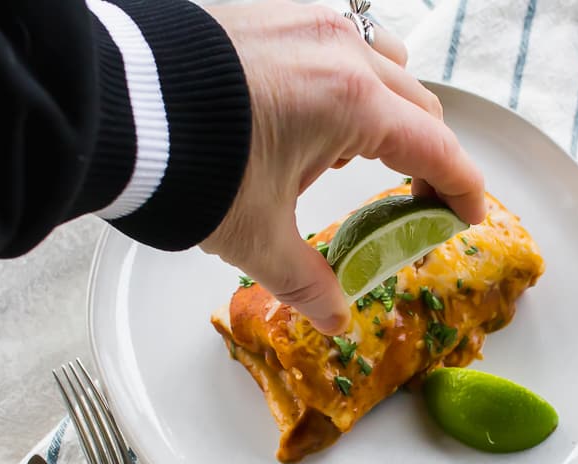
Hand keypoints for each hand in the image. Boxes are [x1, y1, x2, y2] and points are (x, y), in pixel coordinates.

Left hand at [200, 0, 484, 334]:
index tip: (467, 214)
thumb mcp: (255, 234)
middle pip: (418, 107)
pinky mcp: (272, 11)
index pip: (437, 148)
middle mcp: (341, 52)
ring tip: (340, 154)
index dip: (462, 188)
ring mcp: (307, 21)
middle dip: (425, 156)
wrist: (109, 103)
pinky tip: (300, 114)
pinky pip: (336, 42)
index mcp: (353, 103)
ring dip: (384, 113)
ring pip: (382, 65)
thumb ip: (306, 280)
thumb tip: (336, 319)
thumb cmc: (188, 164)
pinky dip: (342, 81)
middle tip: (411, 198)